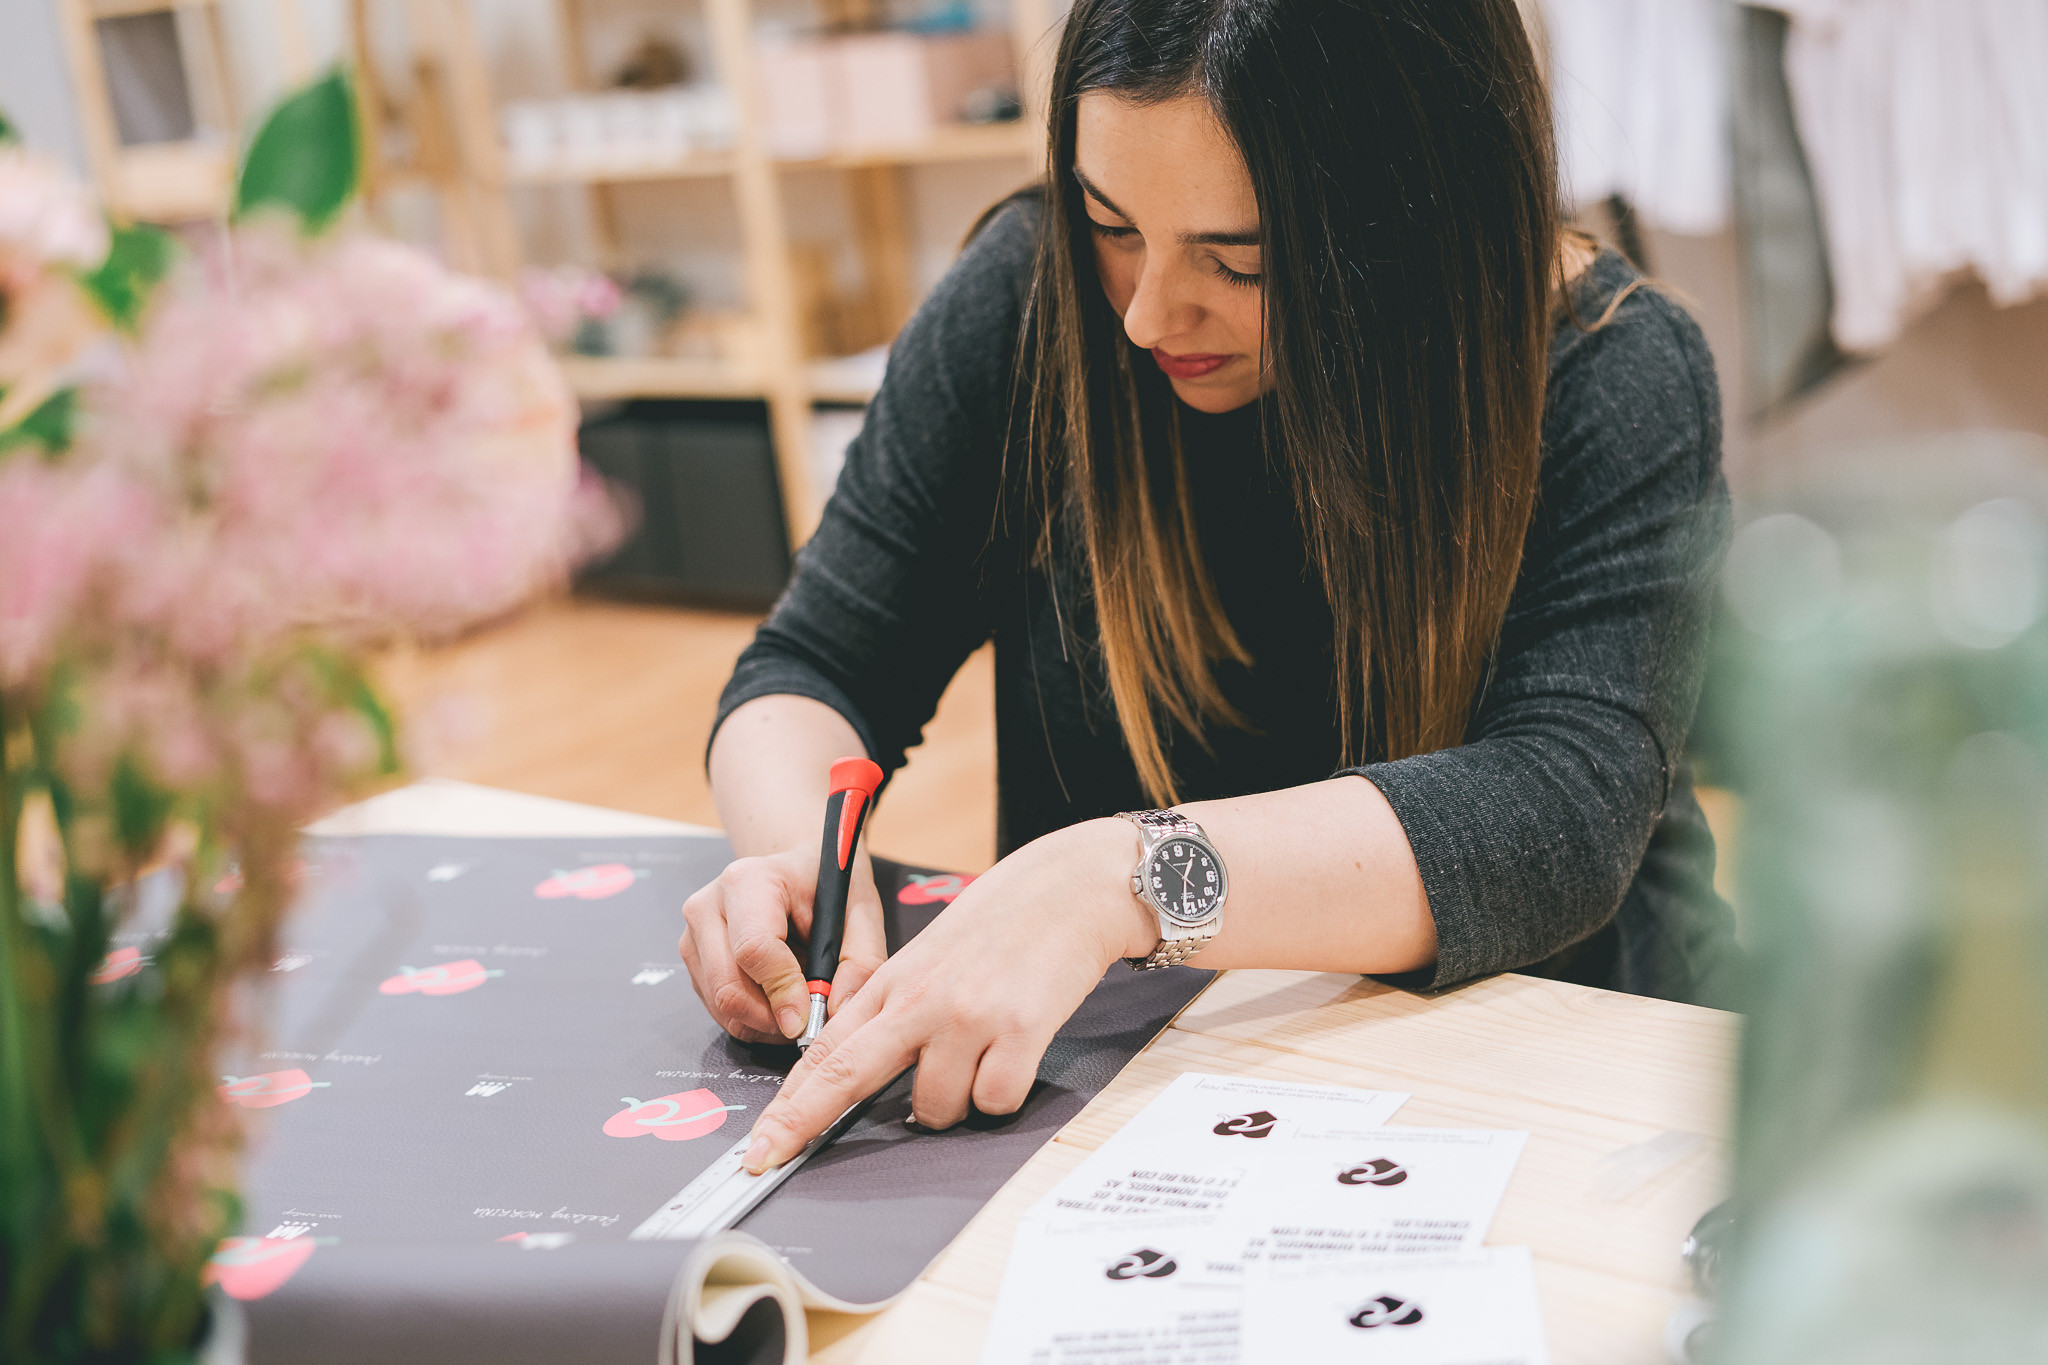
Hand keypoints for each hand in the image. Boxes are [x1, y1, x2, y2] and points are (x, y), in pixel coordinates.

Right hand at [678, 847, 886, 1043]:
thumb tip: (839, 1010)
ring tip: (798, 1005)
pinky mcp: (693, 960)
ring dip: (763, 1022)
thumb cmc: (826, 887)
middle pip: (728, 987)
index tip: (809, 1017)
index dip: (782, 991)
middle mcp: (709, 906)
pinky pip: (717, 1009)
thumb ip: (860, 962)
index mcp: (749, 881)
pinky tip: (777, 1000)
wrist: (796, 871)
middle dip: (773, 1017)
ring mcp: (694, 935)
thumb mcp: (862, 913)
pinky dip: (751, 1019)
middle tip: (810, 1022)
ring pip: (721, 1006)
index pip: (754, 949)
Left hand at [740, 818, 1151, 1172]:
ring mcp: (969, 1016)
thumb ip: (894, 1010)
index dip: (788, 1103)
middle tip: (770, 1157)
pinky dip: (1002, 1094)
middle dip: (801, 1124)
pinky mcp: (1020, 1030)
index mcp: (894, 983)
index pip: (826, 1051)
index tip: (760, 1141)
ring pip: (936, 1109)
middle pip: (847, 1076)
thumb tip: (861, 1073)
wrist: (1068, 887)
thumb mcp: (928, 957)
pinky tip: (1013, 1054)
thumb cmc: (999, 923)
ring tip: (981, 1057)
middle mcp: (922, 1001)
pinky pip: (995, 1102)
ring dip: (955, 1104)